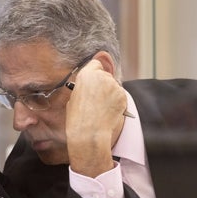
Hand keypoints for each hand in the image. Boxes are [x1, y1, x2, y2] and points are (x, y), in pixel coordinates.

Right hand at [65, 59, 126, 176]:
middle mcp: (102, 76)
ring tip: (102, 108)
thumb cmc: (77, 118)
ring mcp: (114, 85)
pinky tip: (109, 111)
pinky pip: (120, 96)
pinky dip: (117, 102)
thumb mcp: (73, 98)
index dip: (95, 72)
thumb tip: (90, 88)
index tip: (95, 81)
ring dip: (110, 94)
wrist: (89, 133)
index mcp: (86, 75)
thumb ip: (84, 88)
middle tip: (98, 98)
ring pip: (114, 86)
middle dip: (104, 84)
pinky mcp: (123, 95)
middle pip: (106, 75)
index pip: (95, 64)